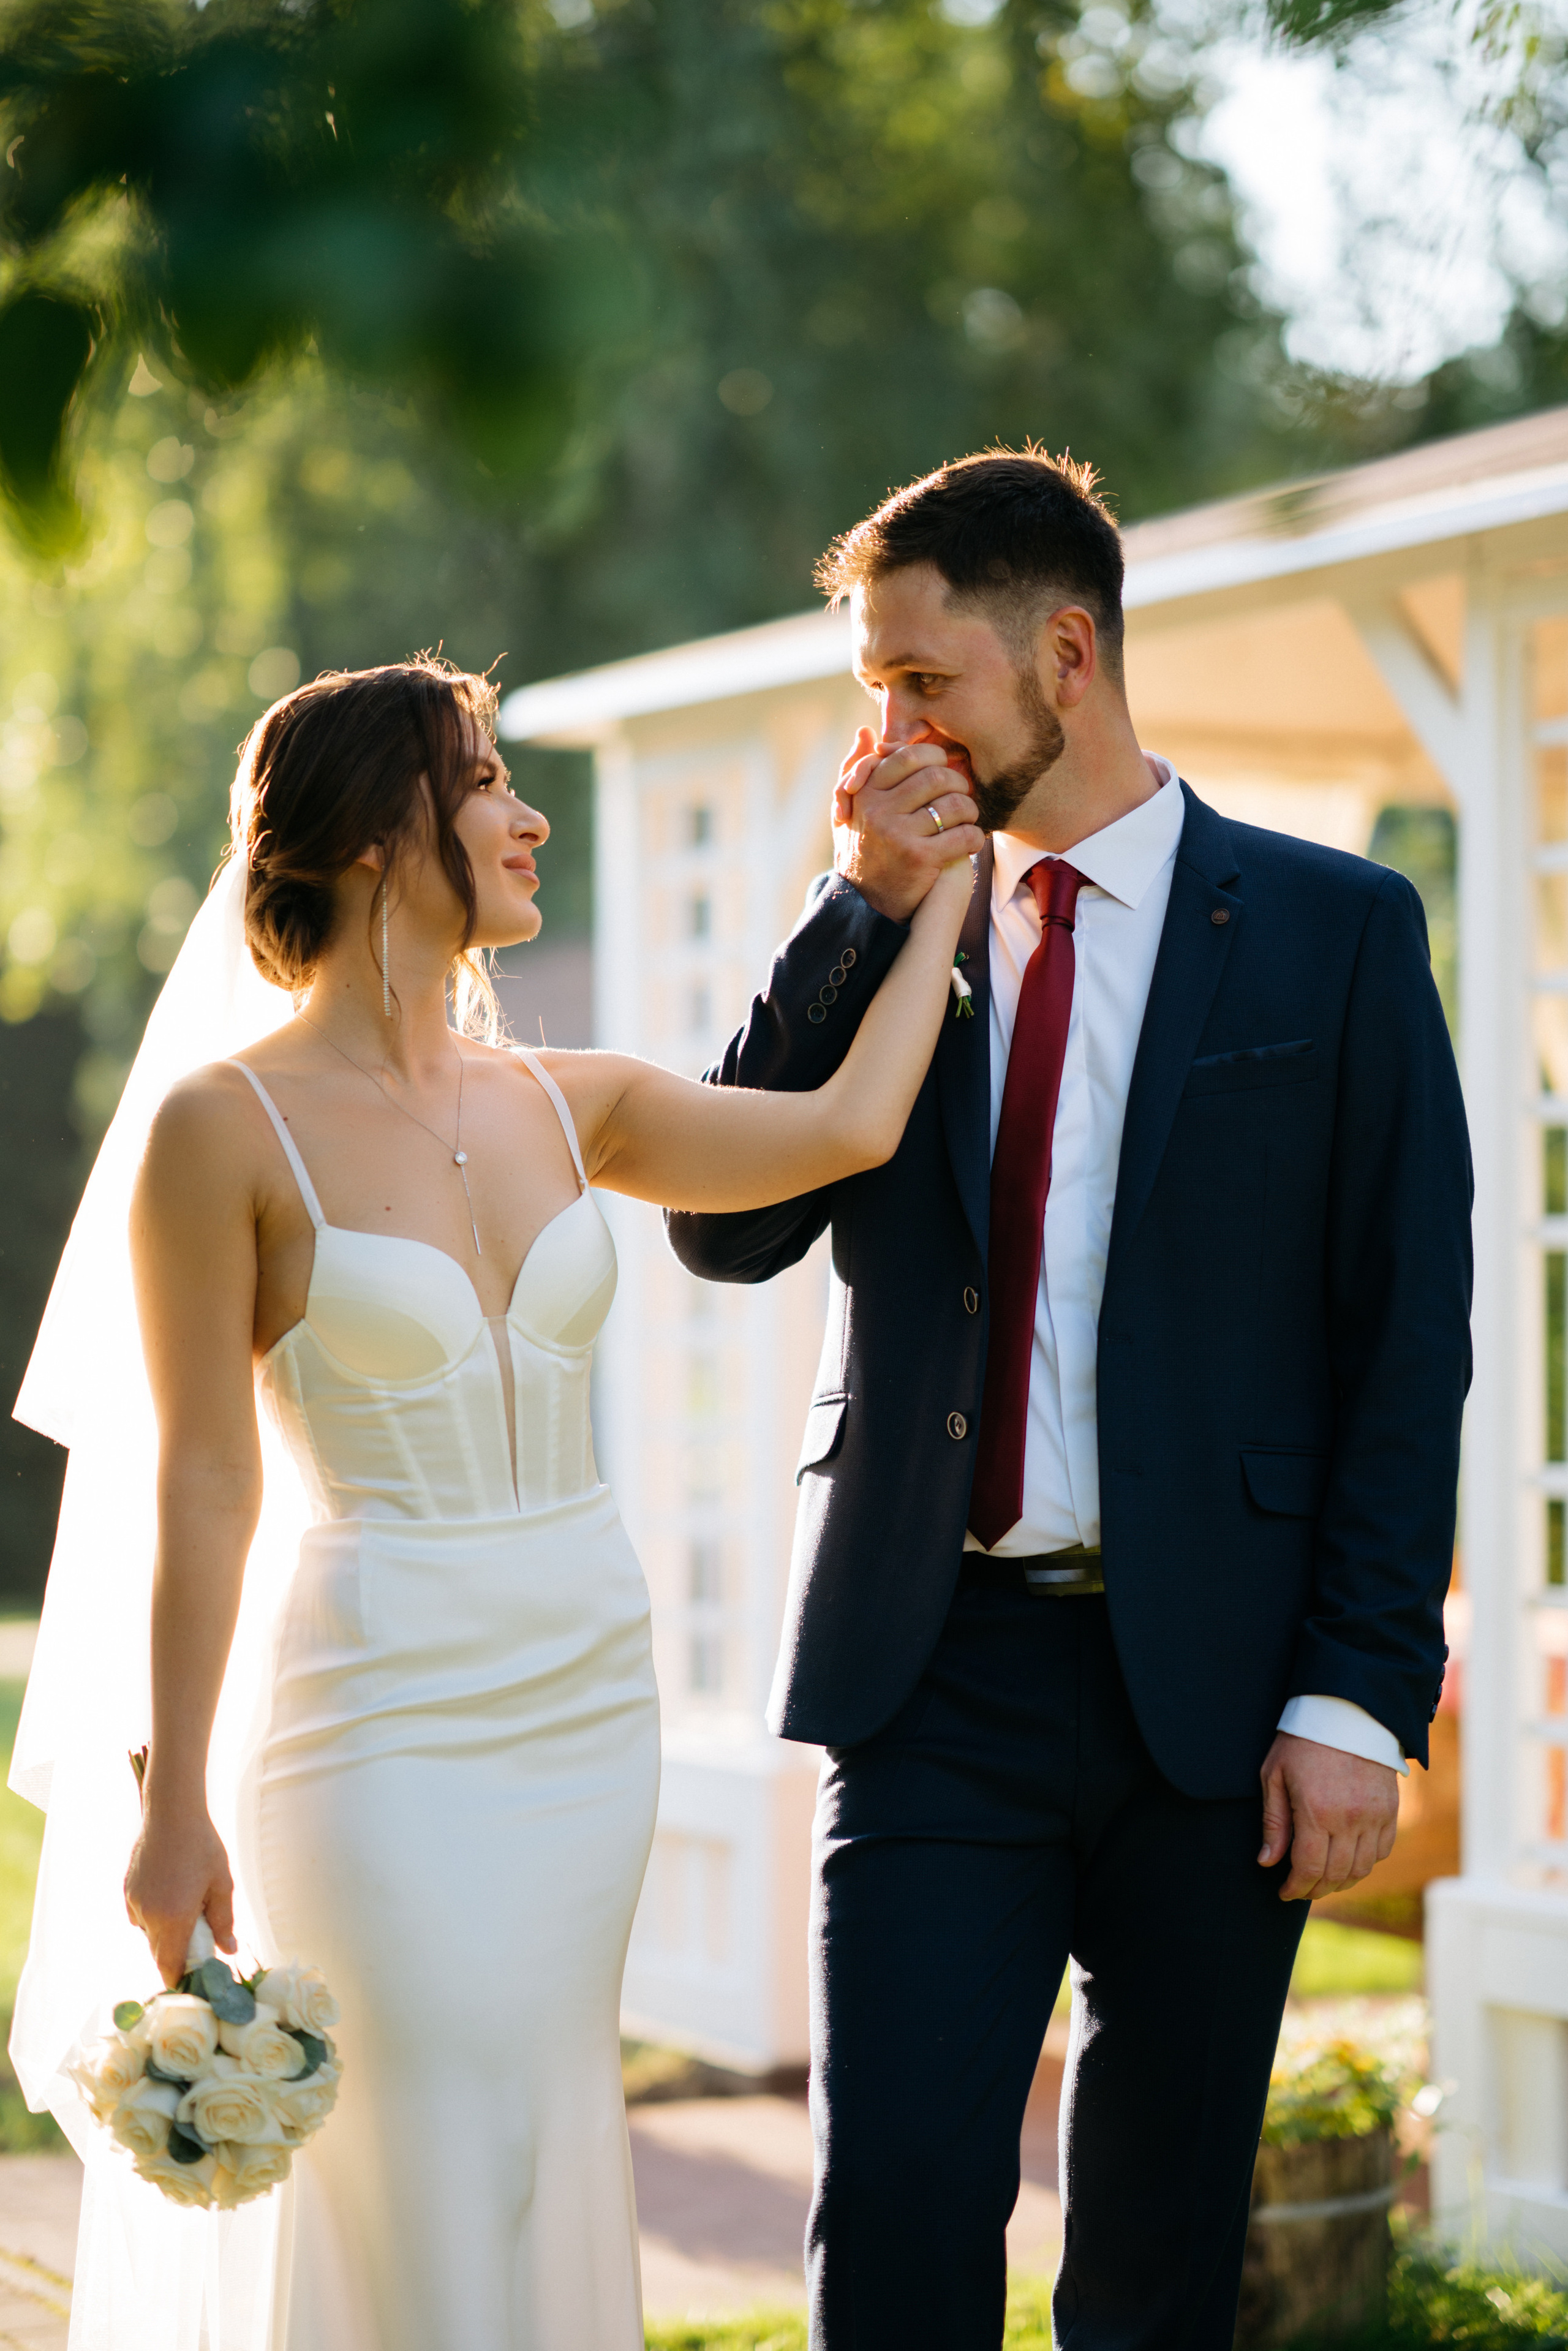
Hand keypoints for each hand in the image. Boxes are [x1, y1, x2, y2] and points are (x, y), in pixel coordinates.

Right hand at [125, 1805, 236, 1984]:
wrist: (172, 1813)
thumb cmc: (202, 1846)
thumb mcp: (221, 1884)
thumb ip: (223, 1922)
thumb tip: (228, 1951)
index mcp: (174, 1918)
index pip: (169, 1966)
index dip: (179, 1978)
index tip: (193, 1979)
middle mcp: (149, 1916)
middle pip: (159, 1954)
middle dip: (177, 1955)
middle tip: (199, 1941)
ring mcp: (135, 1903)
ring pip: (149, 1935)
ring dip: (166, 1933)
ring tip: (187, 1905)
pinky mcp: (127, 1891)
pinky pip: (140, 1916)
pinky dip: (155, 1915)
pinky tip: (171, 1892)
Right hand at [833, 727, 984, 921]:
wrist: (863, 902)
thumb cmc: (864, 847)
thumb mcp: (853, 807)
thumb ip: (858, 768)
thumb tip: (865, 731)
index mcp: (867, 792)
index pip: (910, 757)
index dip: (936, 759)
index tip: (943, 771)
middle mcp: (879, 810)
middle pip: (937, 777)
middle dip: (958, 784)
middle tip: (963, 795)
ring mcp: (898, 834)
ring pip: (954, 805)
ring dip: (970, 811)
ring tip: (967, 819)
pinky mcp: (919, 858)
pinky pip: (963, 836)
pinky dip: (974, 838)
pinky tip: (969, 842)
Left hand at [1258, 1731, 1398, 1901]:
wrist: (1346, 1711)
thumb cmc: (1302, 1740)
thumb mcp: (1275, 1775)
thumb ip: (1274, 1822)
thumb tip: (1267, 1861)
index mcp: (1317, 1811)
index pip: (1309, 1868)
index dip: (1296, 1887)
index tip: (1285, 1892)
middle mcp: (1350, 1819)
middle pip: (1336, 1874)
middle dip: (1316, 1889)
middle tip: (1301, 1889)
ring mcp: (1375, 1816)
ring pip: (1361, 1868)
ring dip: (1341, 1881)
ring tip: (1323, 1880)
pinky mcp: (1390, 1810)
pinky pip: (1382, 1851)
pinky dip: (1366, 1863)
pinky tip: (1348, 1860)